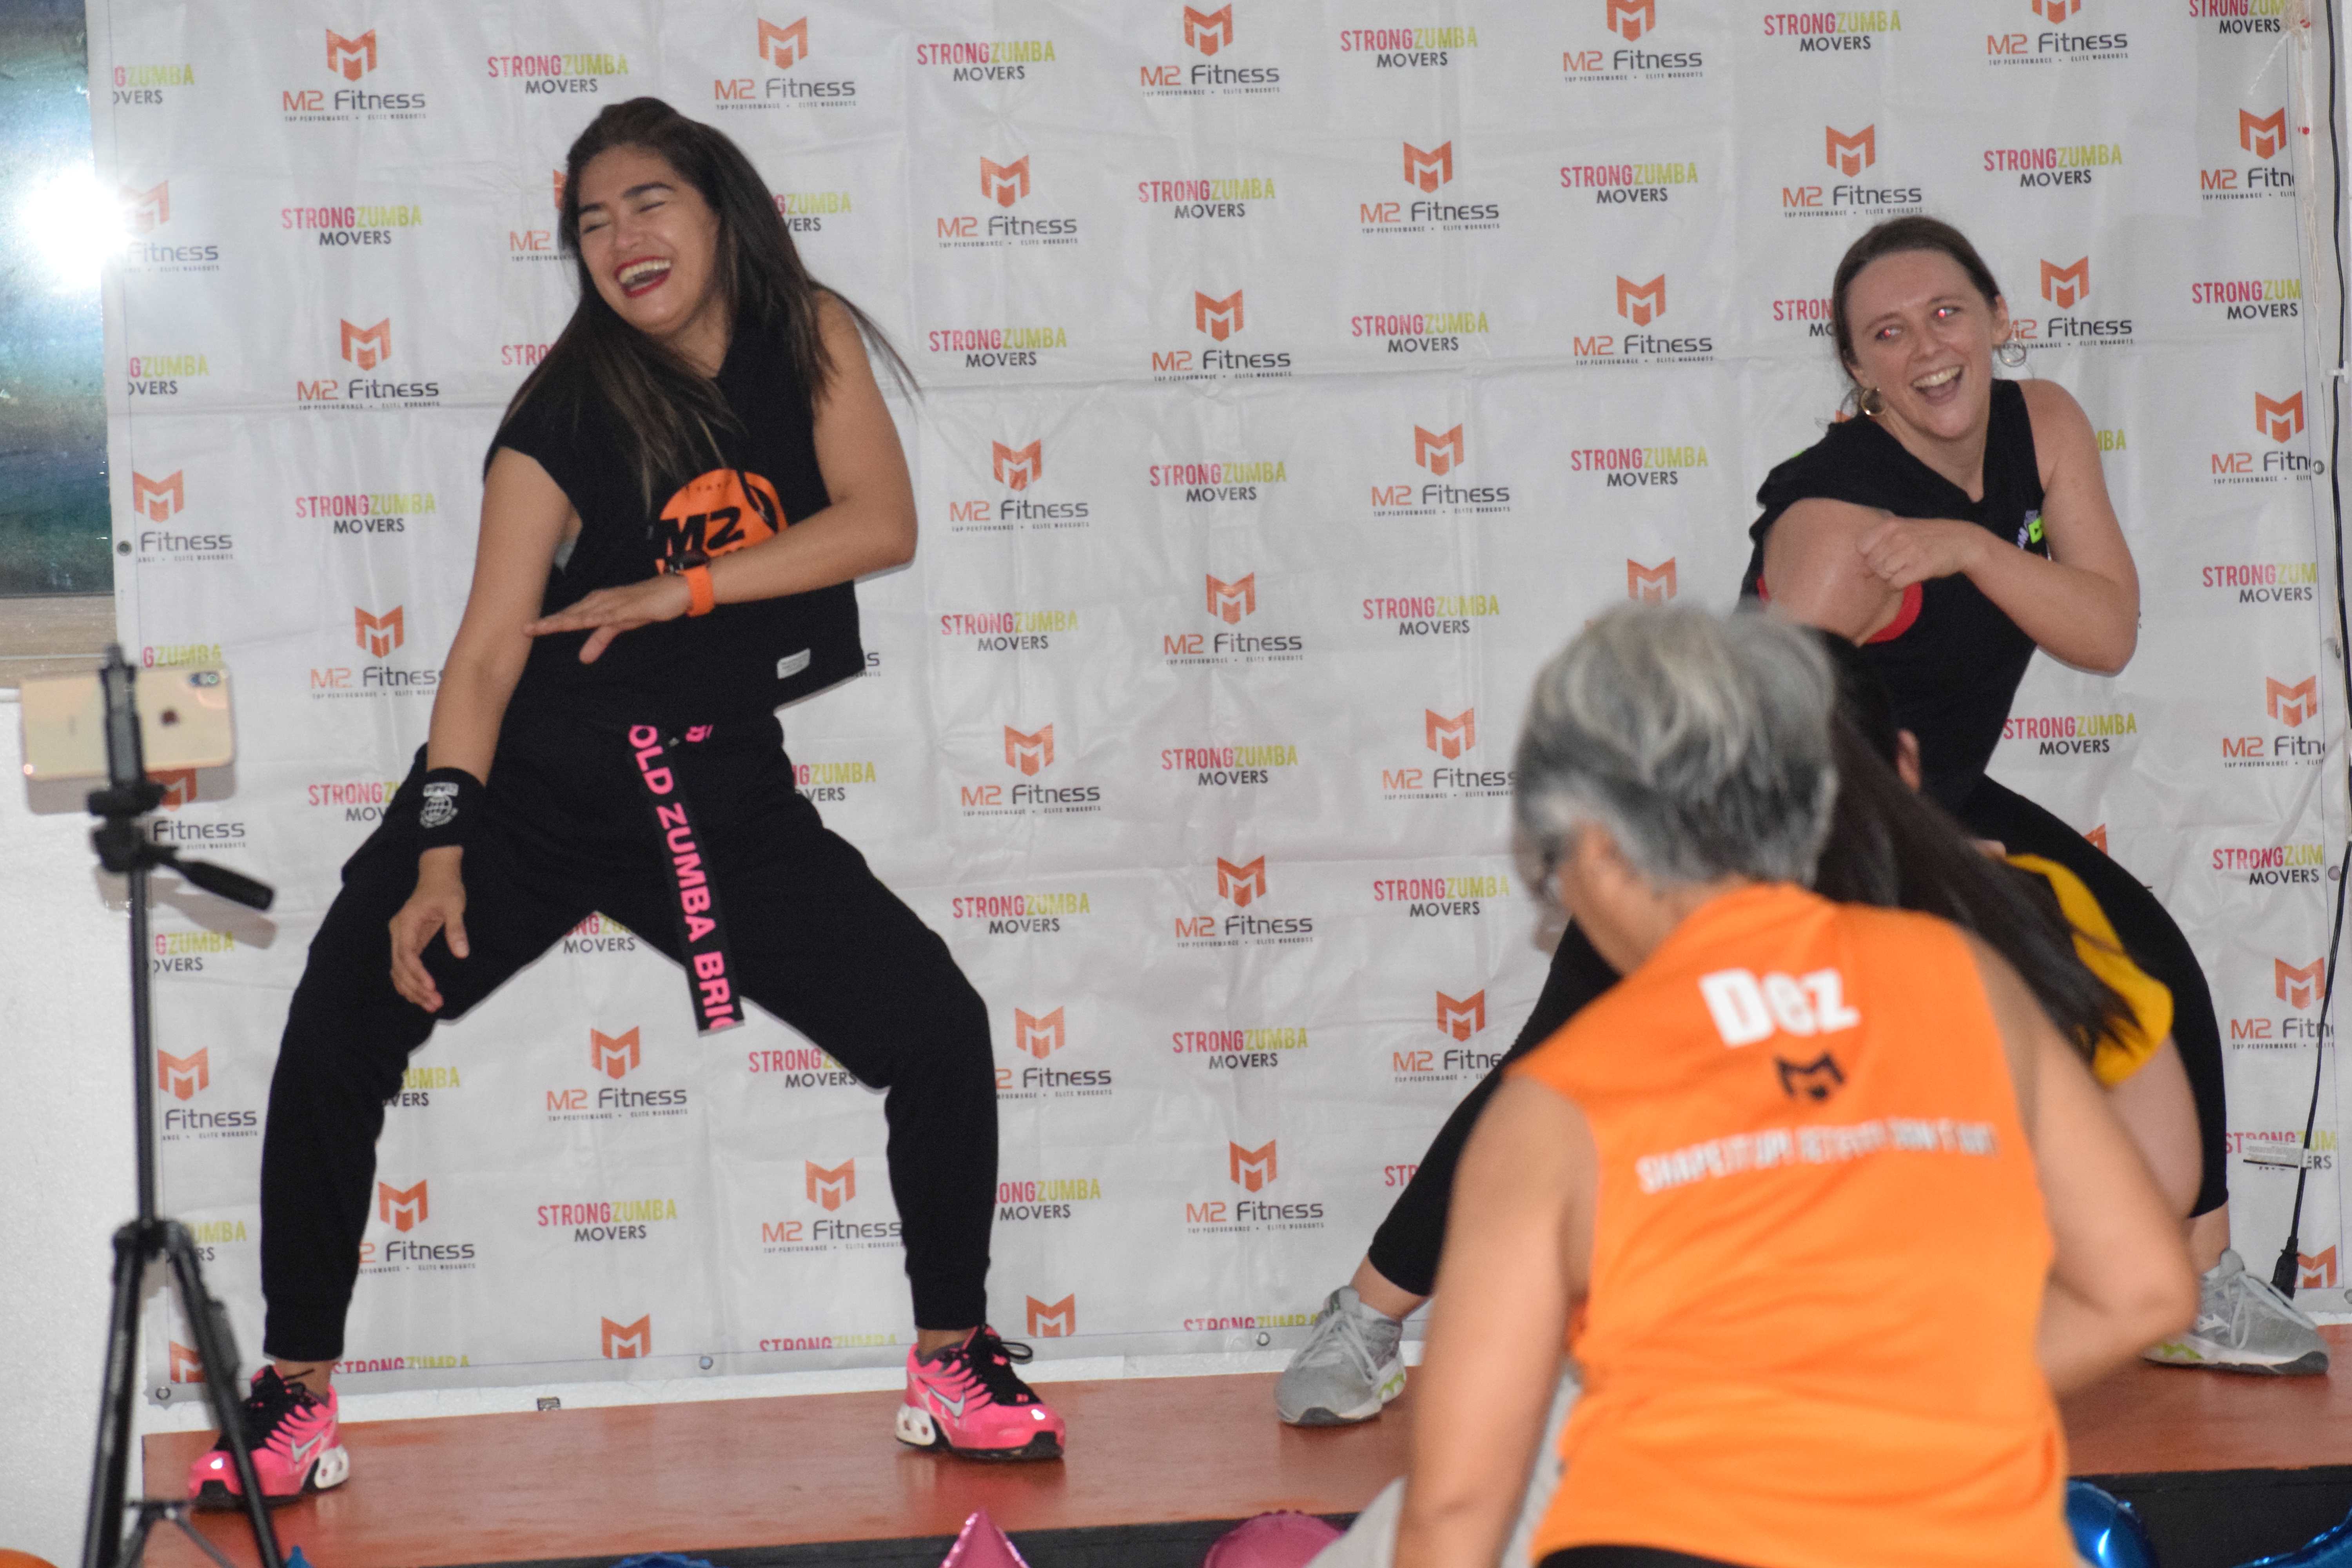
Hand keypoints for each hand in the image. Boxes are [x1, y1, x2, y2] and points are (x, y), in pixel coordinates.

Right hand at [390, 847, 467, 1012]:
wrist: (437, 873)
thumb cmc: (446, 888)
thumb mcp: (454, 906)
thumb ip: (456, 930)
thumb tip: (461, 953)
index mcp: (406, 923)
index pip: (407, 954)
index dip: (417, 973)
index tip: (431, 987)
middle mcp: (398, 932)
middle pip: (400, 967)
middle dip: (416, 987)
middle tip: (435, 1004)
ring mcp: (400, 937)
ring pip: (398, 970)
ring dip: (412, 989)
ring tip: (431, 1005)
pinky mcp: (407, 941)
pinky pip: (403, 966)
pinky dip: (409, 982)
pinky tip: (419, 996)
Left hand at [524, 573, 693, 662]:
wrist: (675, 590)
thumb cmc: (647, 604)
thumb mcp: (620, 625)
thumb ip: (600, 640)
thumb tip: (583, 658)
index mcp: (596, 603)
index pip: (568, 615)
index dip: (548, 623)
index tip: (527, 629)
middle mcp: (601, 600)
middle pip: (569, 613)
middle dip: (547, 622)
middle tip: (524, 629)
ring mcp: (614, 603)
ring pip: (583, 614)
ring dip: (562, 620)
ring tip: (542, 628)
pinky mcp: (629, 608)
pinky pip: (608, 616)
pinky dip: (592, 620)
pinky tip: (579, 624)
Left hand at [1855, 518, 1987, 590]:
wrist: (1964, 541)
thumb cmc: (1930, 538)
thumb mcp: (1904, 532)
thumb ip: (1881, 545)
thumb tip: (1861, 571)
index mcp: (1891, 525)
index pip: (1861, 547)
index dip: (1869, 556)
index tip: (1883, 557)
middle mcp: (1898, 536)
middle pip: (1872, 563)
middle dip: (1881, 570)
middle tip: (1899, 566)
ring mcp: (1910, 550)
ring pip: (1883, 574)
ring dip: (1891, 577)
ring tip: (1906, 570)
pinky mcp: (1921, 566)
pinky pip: (1895, 583)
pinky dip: (1899, 585)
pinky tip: (1910, 577)